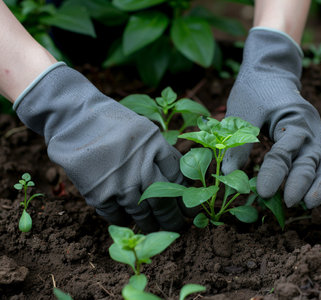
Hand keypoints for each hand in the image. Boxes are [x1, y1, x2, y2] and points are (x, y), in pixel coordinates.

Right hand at [14, 63, 187, 231]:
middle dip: (172, 217)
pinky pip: (117, 215)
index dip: (184, 195)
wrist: (72, 119)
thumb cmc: (110, 122)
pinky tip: (127, 219)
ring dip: (150, 223)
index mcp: (155, 145)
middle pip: (164, 199)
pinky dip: (123, 220)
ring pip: (142, 212)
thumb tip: (177, 180)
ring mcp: (120, 182)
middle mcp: (140, 165)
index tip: (187, 207)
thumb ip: (160, 151)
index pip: (177, 177)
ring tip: (155, 229)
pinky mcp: (100, 194)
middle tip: (179, 226)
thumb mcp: (143, 128)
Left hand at [222, 28, 320, 207]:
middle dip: (302, 183)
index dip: (274, 173)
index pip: (285, 150)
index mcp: (293, 117)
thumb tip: (229, 175)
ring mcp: (317, 133)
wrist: (271, 72)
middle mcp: (311, 127)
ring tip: (311, 207)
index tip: (263, 193)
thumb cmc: (255, 90)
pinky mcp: (316, 140)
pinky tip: (319, 198)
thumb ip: (238, 141)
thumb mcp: (243, 110)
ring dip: (320, 185)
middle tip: (290, 203)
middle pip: (311, 158)